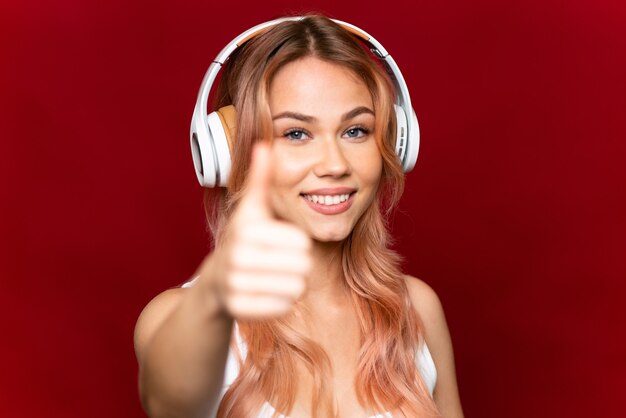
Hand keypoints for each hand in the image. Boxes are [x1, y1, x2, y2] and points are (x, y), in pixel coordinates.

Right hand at [203, 142, 311, 317]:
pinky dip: (282, 301)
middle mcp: (237, 257)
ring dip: (292, 283)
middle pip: (302, 266)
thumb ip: (261, 179)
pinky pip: (283, 306)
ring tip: (275, 276)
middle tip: (281, 262)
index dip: (298, 243)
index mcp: (246, 229)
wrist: (216, 281)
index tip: (281, 243)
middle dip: (298, 264)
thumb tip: (264, 145)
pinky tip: (268, 292)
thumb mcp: (252, 209)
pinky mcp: (238, 310)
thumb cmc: (243, 239)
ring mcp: (235, 285)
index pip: (301, 242)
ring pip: (295, 288)